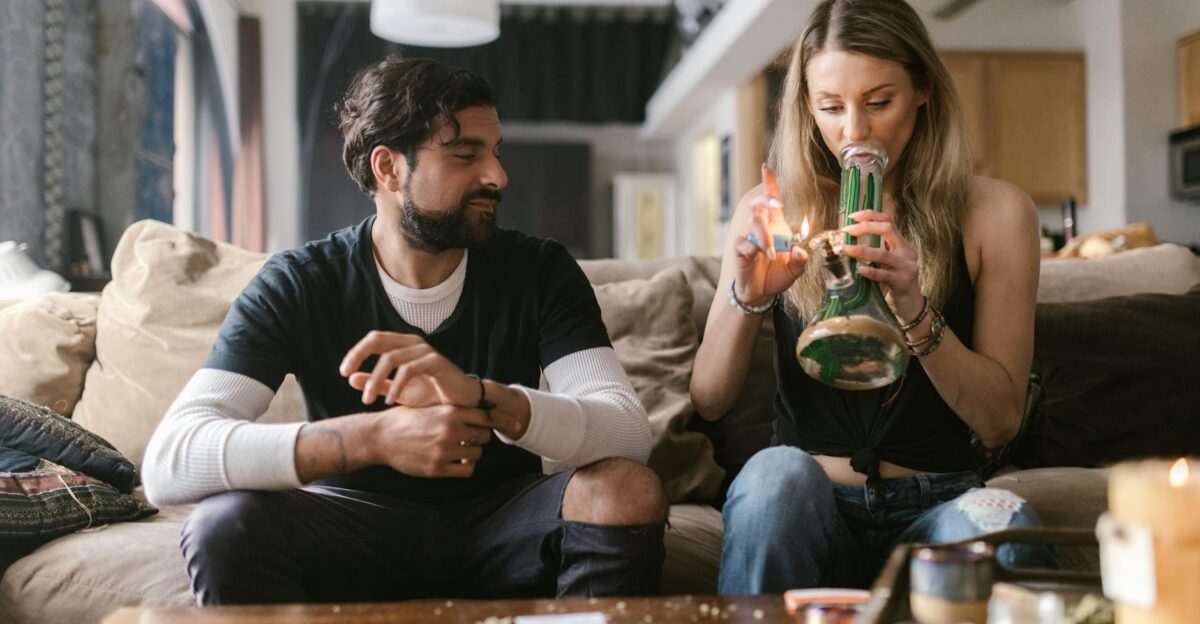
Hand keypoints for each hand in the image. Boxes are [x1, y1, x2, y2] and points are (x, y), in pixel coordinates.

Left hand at [340, 331, 479, 407]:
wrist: (463, 404)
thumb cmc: (433, 395)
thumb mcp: (399, 391)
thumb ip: (377, 383)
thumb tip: (350, 377)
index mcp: (403, 346)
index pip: (374, 339)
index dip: (356, 352)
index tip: (343, 371)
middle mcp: (413, 343)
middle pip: (378, 339)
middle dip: (358, 355)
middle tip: (346, 373)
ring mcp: (426, 351)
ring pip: (391, 357)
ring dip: (376, 379)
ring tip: (367, 399)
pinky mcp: (437, 362)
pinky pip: (409, 369)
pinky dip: (396, 385)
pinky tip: (389, 401)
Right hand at [370, 404, 494, 477]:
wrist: (380, 437)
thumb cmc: (404, 419)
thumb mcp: (429, 406)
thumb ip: (452, 410)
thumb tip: (477, 413)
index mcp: (449, 412)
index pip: (485, 416)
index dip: (490, 421)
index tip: (489, 424)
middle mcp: (450, 430)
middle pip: (484, 436)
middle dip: (479, 437)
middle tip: (470, 438)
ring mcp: (444, 451)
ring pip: (477, 453)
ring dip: (472, 452)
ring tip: (462, 450)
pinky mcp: (437, 468)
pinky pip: (466, 470)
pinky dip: (465, 467)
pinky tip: (457, 462)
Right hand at [733, 163, 808, 304]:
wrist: (761, 293)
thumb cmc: (777, 275)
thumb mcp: (795, 269)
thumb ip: (800, 260)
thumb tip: (800, 251)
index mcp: (776, 225)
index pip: (771, 200)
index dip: (769, 183)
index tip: (767, 167)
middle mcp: (762, 228)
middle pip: (759, 204)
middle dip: (767, 199)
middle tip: (778, 204)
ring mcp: (749, 237)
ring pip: (753, 223)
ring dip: (764, 235)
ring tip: (771, 253)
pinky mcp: (740, 249)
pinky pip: (744, 242)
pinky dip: (754, 247)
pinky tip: (762, 256)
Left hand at [841, 210, 923, 320]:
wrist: (911, 304)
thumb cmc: (894, 281)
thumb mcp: (888, 261)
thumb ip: (876, 249)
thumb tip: (848, 239)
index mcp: (902, 244)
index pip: (888, 220)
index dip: (870, 215)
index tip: (852, 216)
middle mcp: (906, 252)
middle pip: (887, 229)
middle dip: (865, 227)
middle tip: (847, 231)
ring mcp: (906, 267)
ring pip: (883, 254)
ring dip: (862, 250)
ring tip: (847, 249)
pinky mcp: (902, 282)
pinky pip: (884, 275)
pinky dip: (870, 271)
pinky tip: (859, 270)